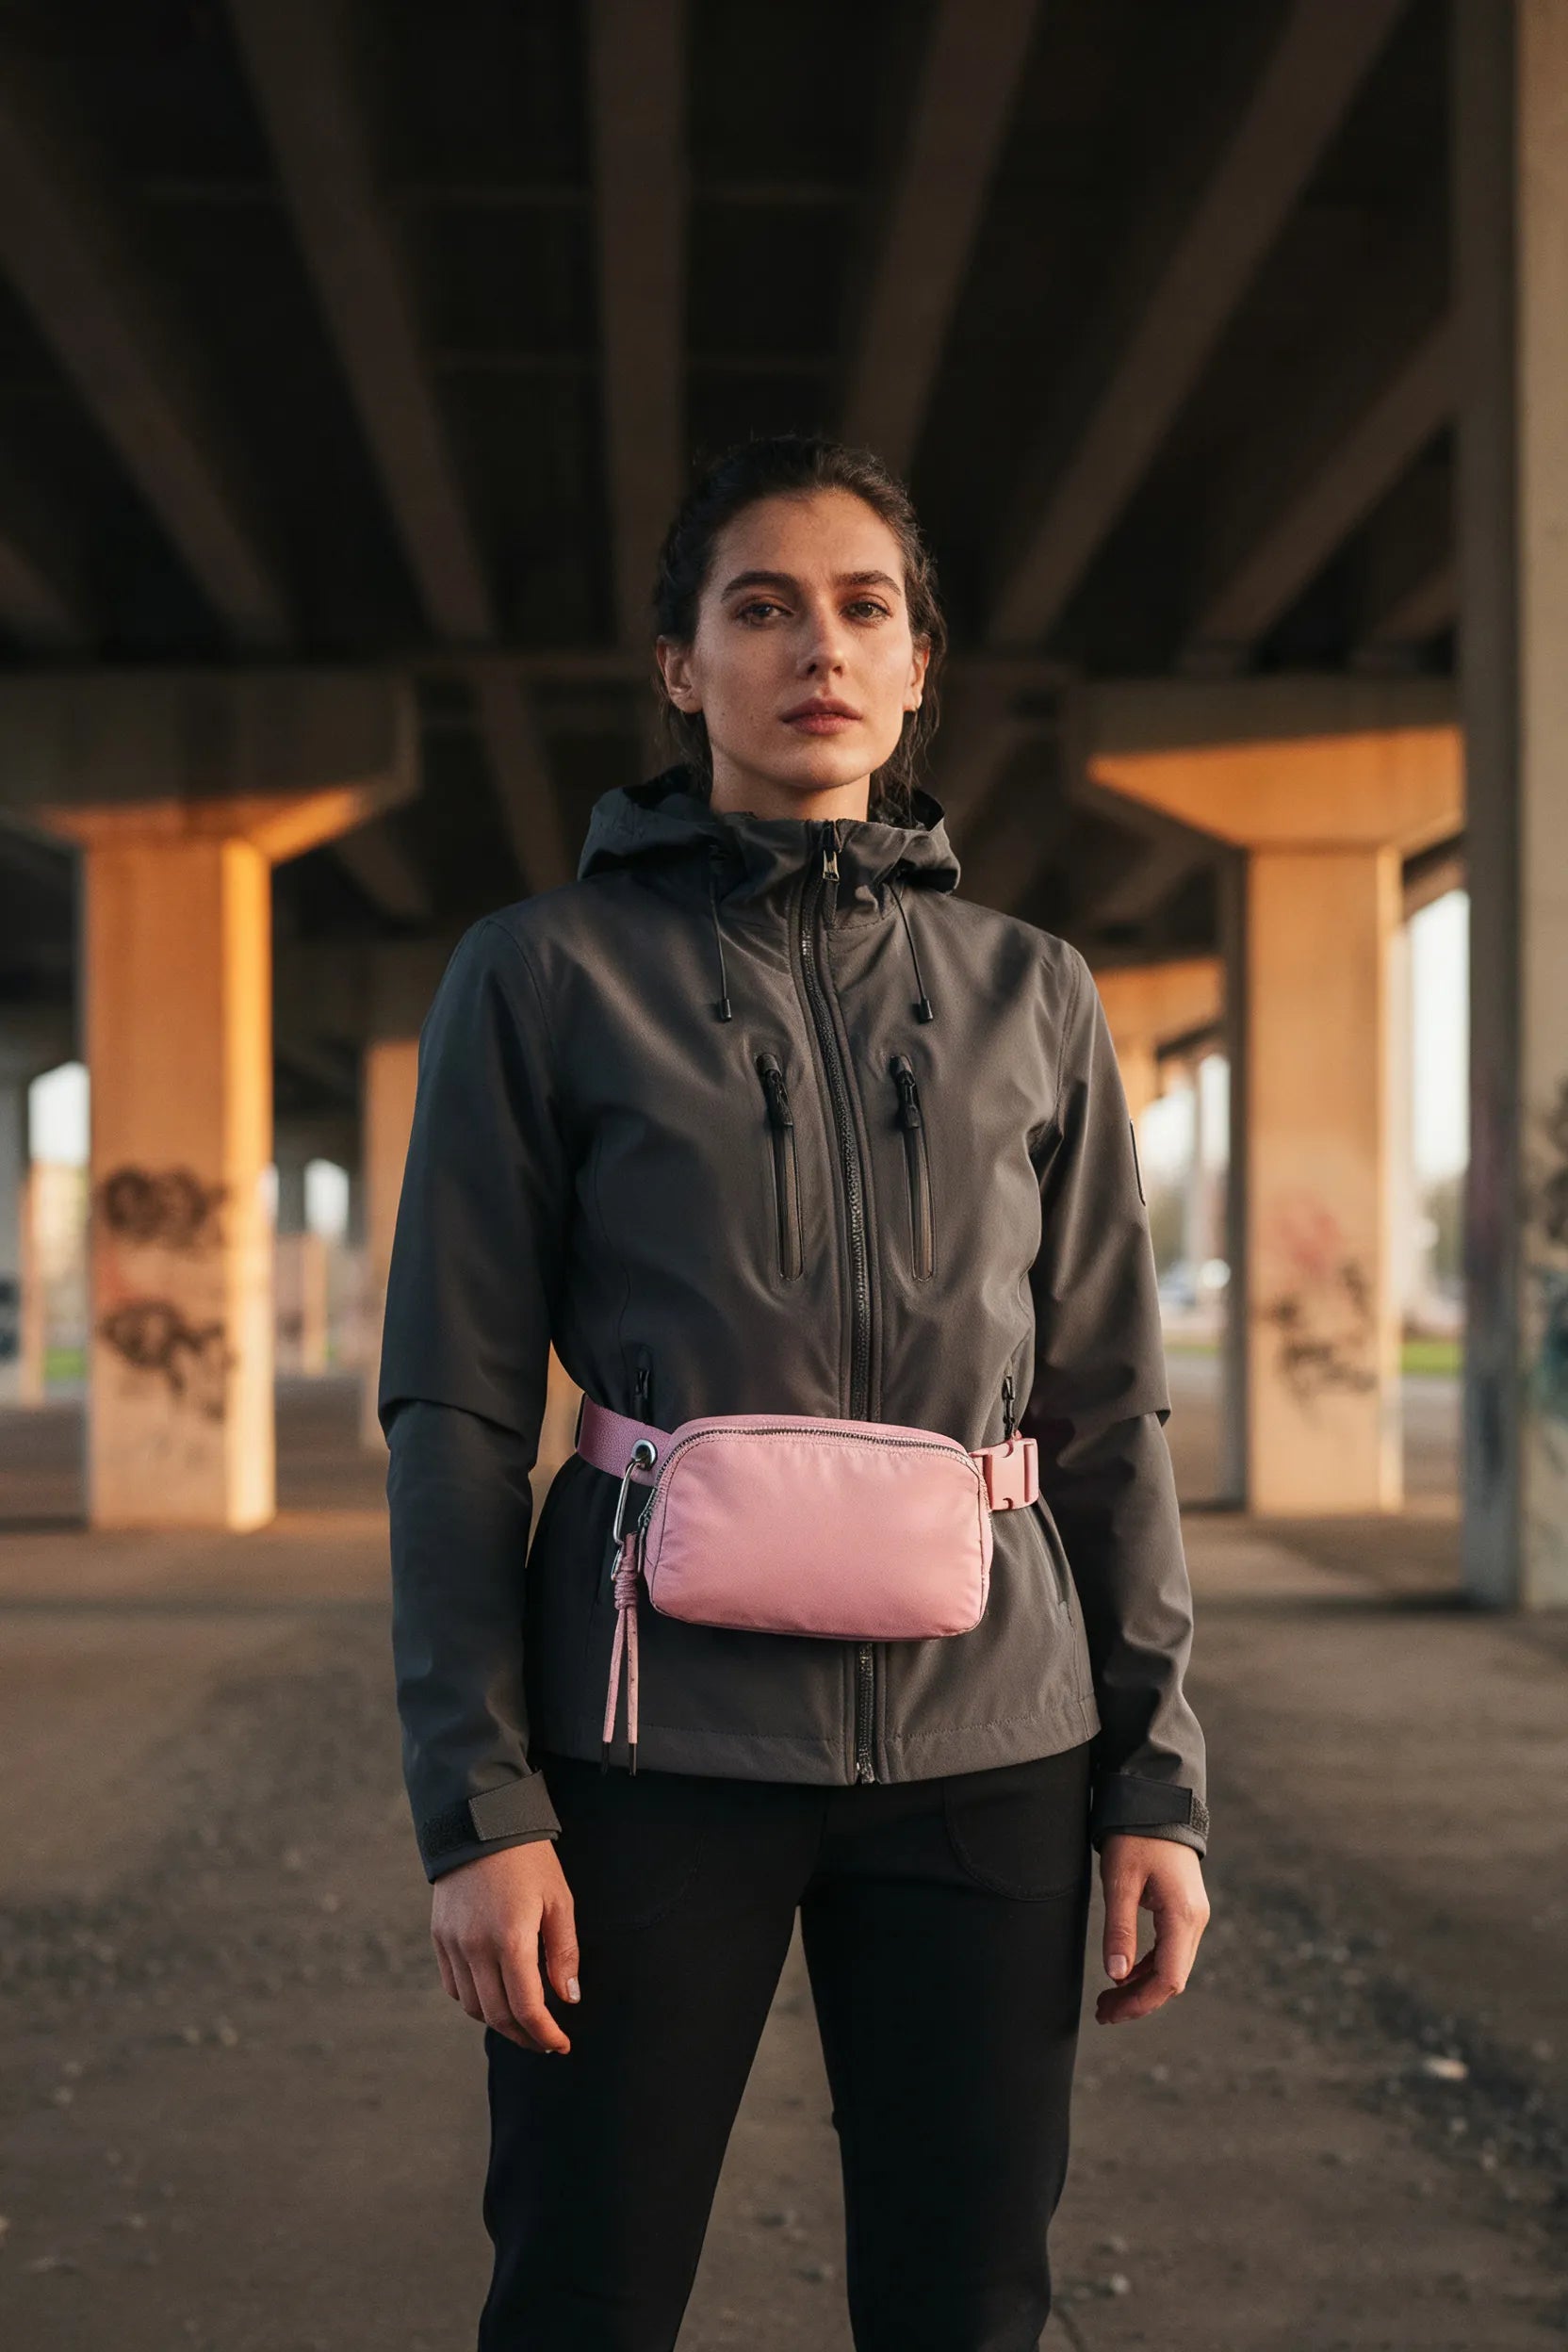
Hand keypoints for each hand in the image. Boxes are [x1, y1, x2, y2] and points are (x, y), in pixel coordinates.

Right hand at [431, 1839, 579, 2052]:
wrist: (480, 1821)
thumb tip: (568, 1998)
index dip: (544, 2034)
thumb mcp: (559, 1900)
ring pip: (472, 2006)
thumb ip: (564, 1953)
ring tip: (523, 2019)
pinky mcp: (439, 1936)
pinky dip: (474, 2000)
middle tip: (545, 2039)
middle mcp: (475, 1947)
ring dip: (498, 2021)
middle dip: (524, 2035)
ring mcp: (453, 1943)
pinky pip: (453, 1985)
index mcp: (510, 1939)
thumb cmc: (528, 1858)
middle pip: (497, 2015)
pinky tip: (495, 1994)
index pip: (526, 2008)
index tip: (560, 2044)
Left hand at [1095, 1833, 1209, 2024]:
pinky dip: (1146, 1967)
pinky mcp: (1183, 1910)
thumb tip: (1115, 1974)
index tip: (1109, 2011)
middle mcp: (1194, 1921)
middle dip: (1138, 2000)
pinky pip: (1169, 1950)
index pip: (1168, 1979)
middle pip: (1171, 1979)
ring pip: (1171, 1967)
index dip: (1139, 2002)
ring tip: (1108, 1999)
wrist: (1156, 1801)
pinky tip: (1124, 1974)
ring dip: (1141, 1987)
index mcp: (1183, 1916)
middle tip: (1102, 2012)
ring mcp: (1192, 1916)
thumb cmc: (1136, 1836)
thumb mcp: (1120, 1881)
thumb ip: (1119, 1928)